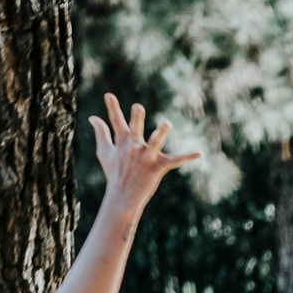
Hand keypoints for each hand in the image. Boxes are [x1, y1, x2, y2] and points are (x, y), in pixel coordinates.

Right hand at [90, 93, 200, 207]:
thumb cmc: (115, 172)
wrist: (123, 197)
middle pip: (136, 129)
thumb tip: (93, 117)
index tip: (109, 94)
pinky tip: (199, 153)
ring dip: (160, 134)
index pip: (116, 122)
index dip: (112, 108)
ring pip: (155, 142)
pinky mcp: (159, 167)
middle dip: (136, 118)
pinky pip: (175, 160)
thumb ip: (101, 133)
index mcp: (122, 142)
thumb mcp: (104, 152)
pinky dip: (187, 157)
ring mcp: (147, 157)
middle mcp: (134, 147)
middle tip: (138, 107)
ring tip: (166, 124)